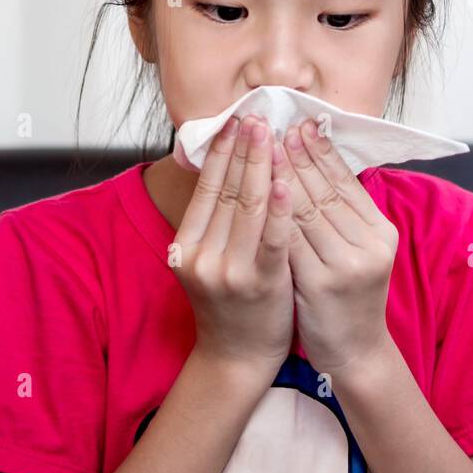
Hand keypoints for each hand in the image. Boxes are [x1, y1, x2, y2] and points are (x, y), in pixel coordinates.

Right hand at [171, 113, 294, 380]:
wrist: (237, 358)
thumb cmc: (230, 301)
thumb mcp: (209, 258)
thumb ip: (214, 219)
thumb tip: (225, 162)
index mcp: (186, 245)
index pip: (207, 188)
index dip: (222, 152)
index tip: (235, 120)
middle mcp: (201, 256)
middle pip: (227, 191)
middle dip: (244, 149)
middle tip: (256, 114)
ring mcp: (229, 271)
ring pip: (248, 208)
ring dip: (262, 166)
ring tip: (272, 134)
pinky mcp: (259, 284)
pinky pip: (272, 239)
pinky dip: (279, 208)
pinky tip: (285, 181)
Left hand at [271, 116, 398, 378]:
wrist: (354, 352)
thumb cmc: (348, 295)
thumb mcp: (359, 250)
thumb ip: (345, 212)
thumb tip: (318, 161)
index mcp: (381, 232)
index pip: (347, 182)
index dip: (322, 152)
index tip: (302, 124)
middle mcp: (369, 246)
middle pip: (325, 191)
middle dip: (297, 156)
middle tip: (275, 125)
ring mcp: (346, 267)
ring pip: (306, 211)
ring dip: (282, 175)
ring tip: (263, 147)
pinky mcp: (320, 285)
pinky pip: (290, 241)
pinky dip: (275, 214)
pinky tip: (262, 191)